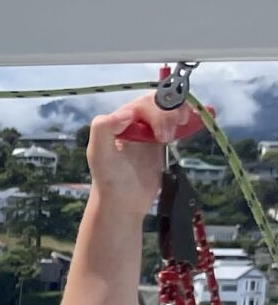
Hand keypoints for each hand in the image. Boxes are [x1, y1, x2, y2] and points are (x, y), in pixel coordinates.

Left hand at [87, 92, 199, 219]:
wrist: (123, 202)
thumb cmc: (108, 179)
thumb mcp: (98, 154)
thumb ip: (103, 129)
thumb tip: (127, 113)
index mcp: (120, 119)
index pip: (145, 103)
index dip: (158, 113)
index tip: (161, 136)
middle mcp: (136, 120)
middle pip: (161, 102)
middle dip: (170, 113)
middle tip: (167, 137)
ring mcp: (151, 129)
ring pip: (172, 108)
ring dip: (183, 111)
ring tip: (183, 125)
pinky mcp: (164, 140)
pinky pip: (180, 123)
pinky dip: (194, 117)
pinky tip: (207, 113)